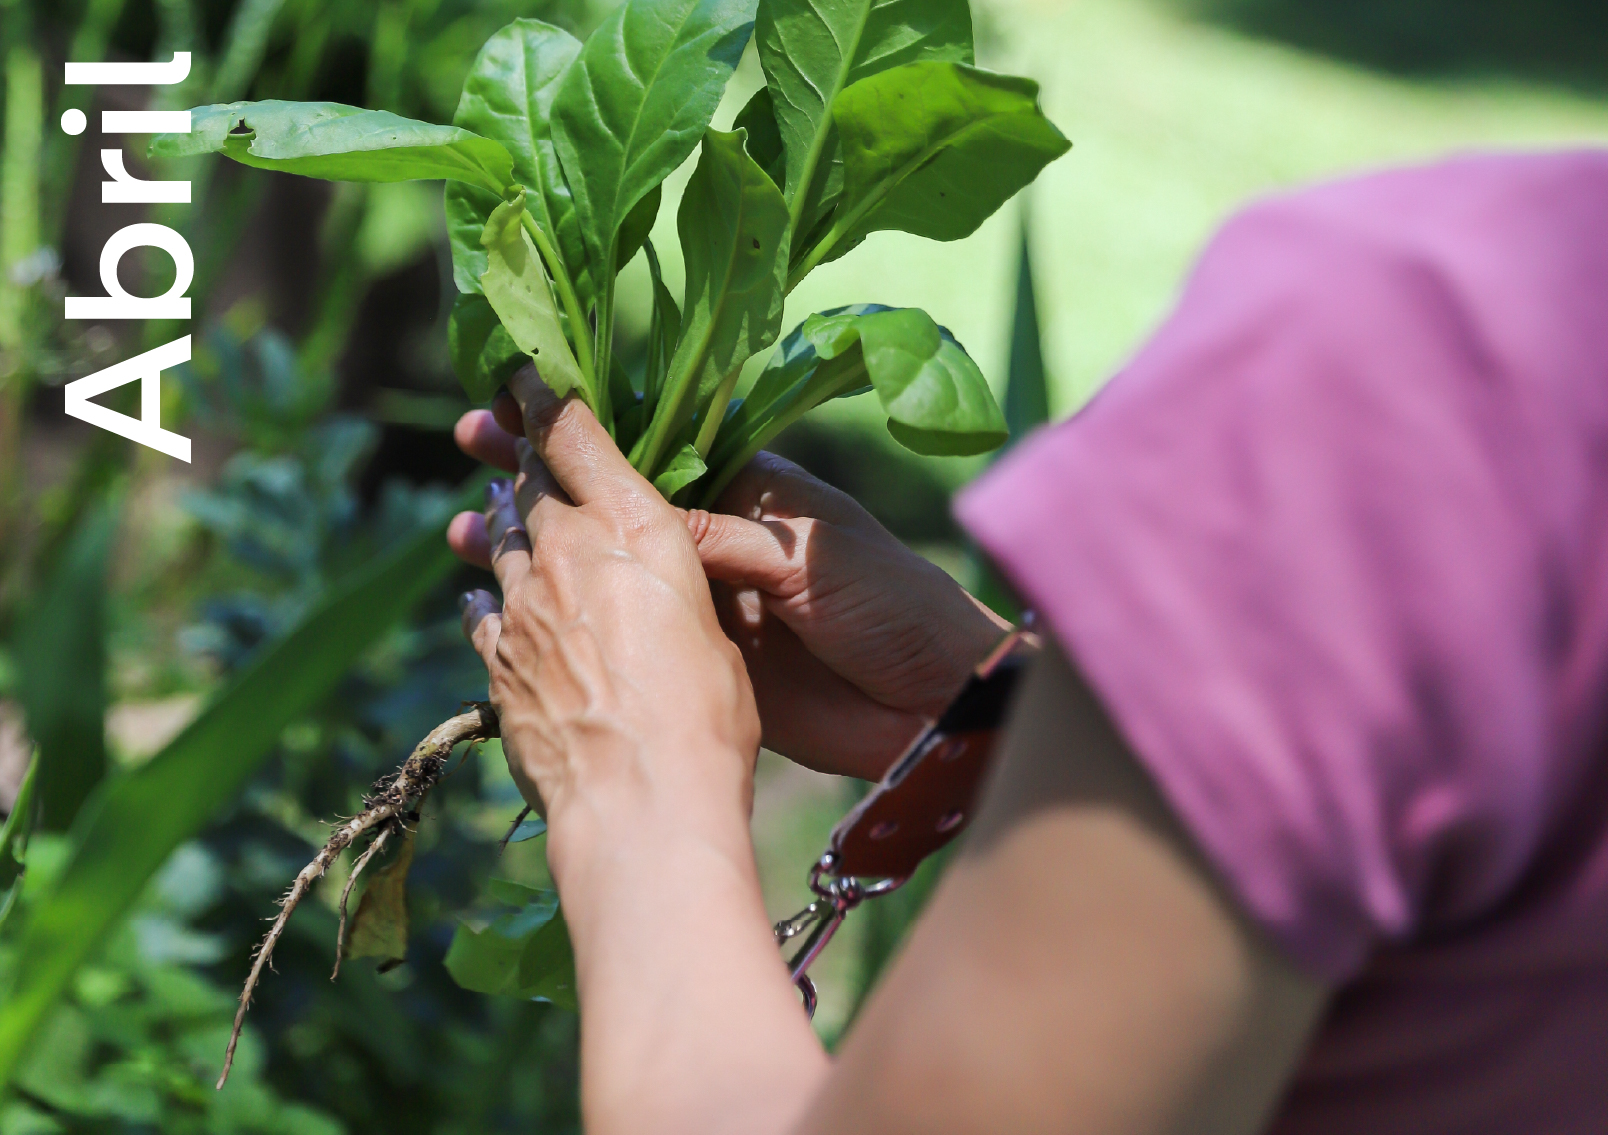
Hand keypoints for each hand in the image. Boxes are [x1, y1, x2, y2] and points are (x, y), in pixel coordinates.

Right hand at [451, 392, 1010, 779]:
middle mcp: (711, 534)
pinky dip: (563, 619)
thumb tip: (639, 518)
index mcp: (747, 488)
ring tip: (459, 531)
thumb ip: (724, 537)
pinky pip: (619, 628)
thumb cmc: (889, 605)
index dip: (583, 422)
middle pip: (606, 495)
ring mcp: (697, 597)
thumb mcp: (808, 557)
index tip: (515, 394)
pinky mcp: (698, 656)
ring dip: (530, 544)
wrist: (934, 703)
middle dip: (535, 470)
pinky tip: (504, 608)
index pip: (649, 444)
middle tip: (466, 444)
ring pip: (597, 564)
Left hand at [454, 370, 759, 843]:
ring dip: (502, 524)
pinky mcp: (496, 662)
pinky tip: (483, 598)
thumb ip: (674, 589)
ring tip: (498, 511)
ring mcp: (523, 606)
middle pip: (532, 485)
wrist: (639, 803)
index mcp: (637, 528)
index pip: (577, 437)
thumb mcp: (716, 633)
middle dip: (521, 458)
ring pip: (501, 543)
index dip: (545, 399)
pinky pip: (482, 612)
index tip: (522, 376)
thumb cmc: (707, 720)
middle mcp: (569, 552)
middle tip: (508, 440)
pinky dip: (486, 598)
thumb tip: (650, 591)